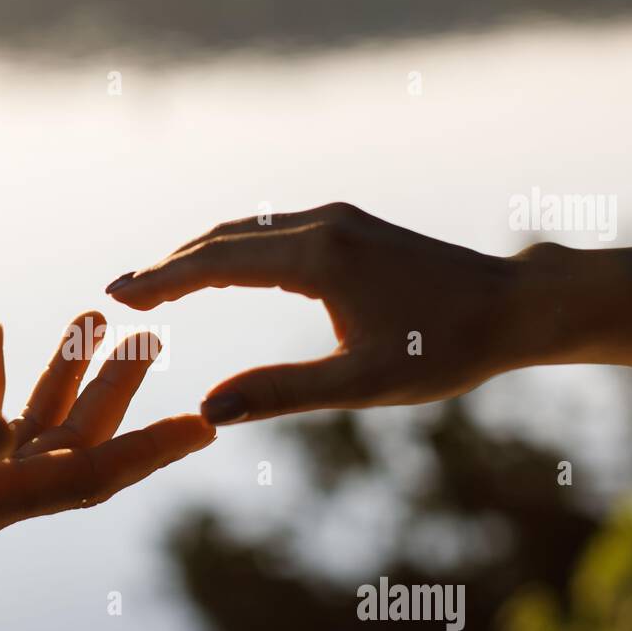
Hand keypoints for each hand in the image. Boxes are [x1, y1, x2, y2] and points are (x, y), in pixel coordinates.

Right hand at [106, 203, 521, 421]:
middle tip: (120, 291)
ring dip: (198, 255)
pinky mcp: (350, 227)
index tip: (116, 294)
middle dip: (169, 265)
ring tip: (156, 283)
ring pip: (247, 232)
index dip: (163, 280)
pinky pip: (271, 233)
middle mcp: (322, 225)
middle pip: (223, 239)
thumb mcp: (363, 384)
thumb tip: (210, 410)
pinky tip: (220, 270)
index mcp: (319, 258)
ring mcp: (338, 220)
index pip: (217, 263)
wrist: (515, 306)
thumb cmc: (446, 348)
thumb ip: (282, 393)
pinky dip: (231, 251)